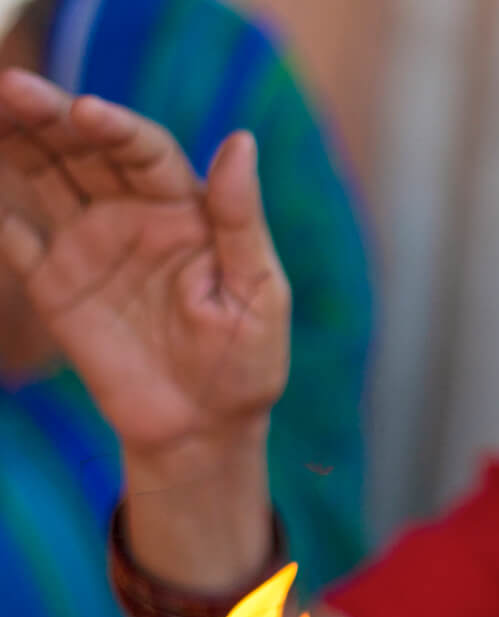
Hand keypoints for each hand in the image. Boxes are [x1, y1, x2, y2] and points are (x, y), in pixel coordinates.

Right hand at [0, 69, 288, 459]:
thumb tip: (241, 140)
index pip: (144, 151)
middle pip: (85, 150)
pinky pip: (17, 242)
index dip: (116, 127)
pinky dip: (0, 218)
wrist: (204, 432)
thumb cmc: (246, 364)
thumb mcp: (259, 293)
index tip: (85, 111)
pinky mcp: (56, 287)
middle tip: (12, 89)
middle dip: (49, 116)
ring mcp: (89, 247)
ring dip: (16, 142)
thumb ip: (241, 220)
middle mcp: (132, 216)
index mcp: (184, 211)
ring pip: (45, 178)